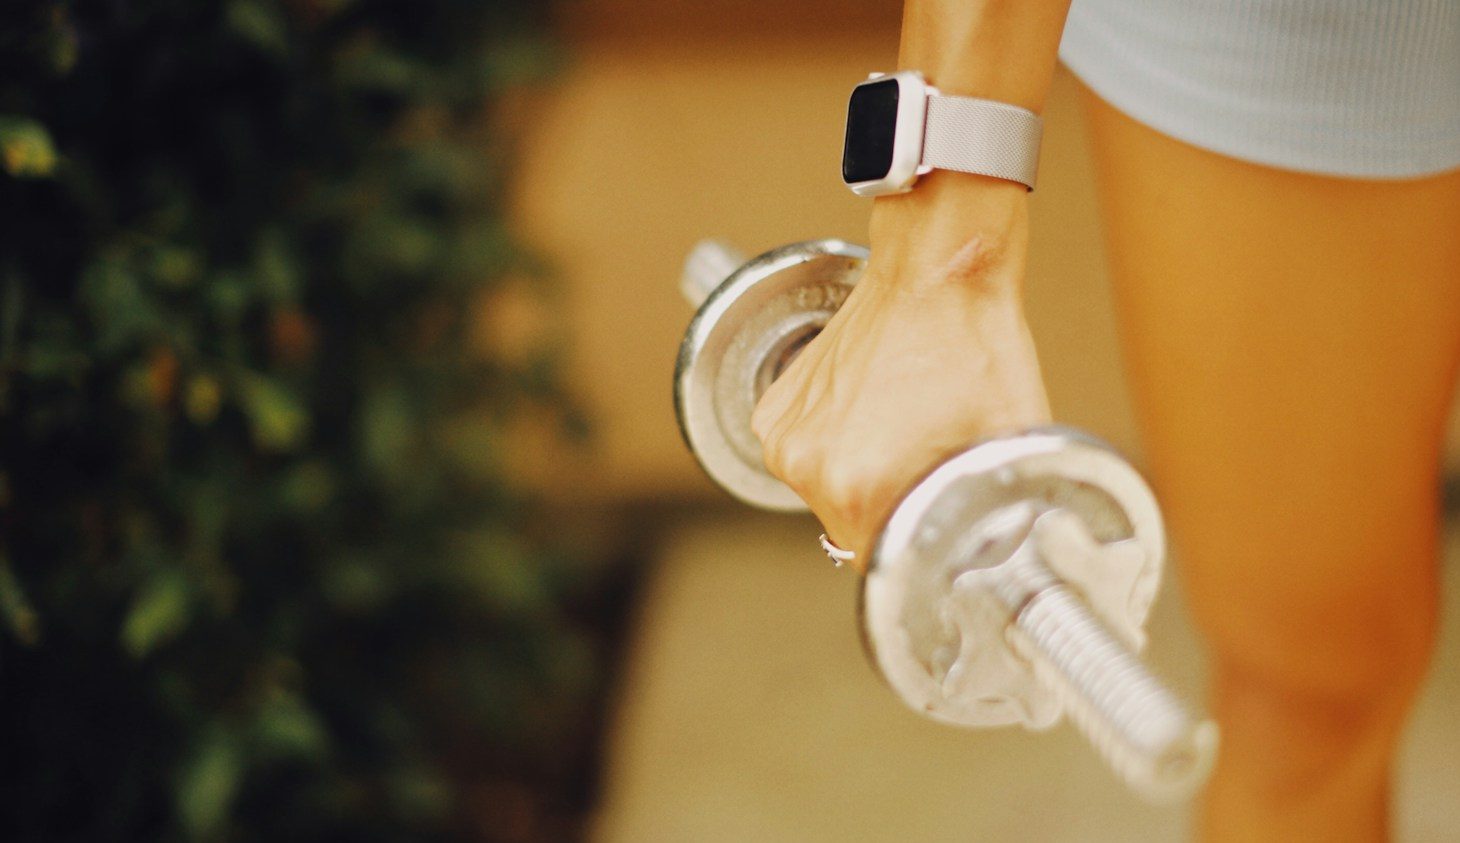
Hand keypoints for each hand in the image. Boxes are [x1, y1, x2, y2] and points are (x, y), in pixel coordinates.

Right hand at [751, 176, 1051, 569]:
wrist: (935, 270)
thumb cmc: (974, 344)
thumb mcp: (1009, 443)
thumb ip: (1002, 512)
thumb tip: (1006, 554)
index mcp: (860, 487)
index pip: (884, 562)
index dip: (919, 543)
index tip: (938, 517)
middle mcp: (810, 468)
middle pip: (852, 530)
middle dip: (890, 508)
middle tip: (926, 459)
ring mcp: (785, 437)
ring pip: (828, 491)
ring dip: (861, 474)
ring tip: (900, 425)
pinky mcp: (774, 410)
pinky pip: (807, 454)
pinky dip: (836, 442)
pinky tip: (871, 406)